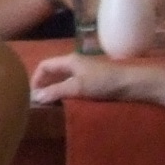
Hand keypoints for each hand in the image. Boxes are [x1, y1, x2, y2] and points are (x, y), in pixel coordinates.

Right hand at [30, 52, 164, 105]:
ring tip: (51, 104)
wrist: (132, 84)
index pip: (45, 65)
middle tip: (39, 101)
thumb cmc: (104, 83)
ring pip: (64, 79)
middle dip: (44, 84)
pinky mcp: (94, 81)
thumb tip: (35, 97)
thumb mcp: (77, 87)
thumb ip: (55, 91)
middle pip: (53, 71)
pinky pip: (74, 85)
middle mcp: (75, 63)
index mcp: (69, 60)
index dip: (35, 78)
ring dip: (55, 89)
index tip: (31, 95)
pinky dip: (67, 92)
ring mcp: (85, 72)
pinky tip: (69, 103)